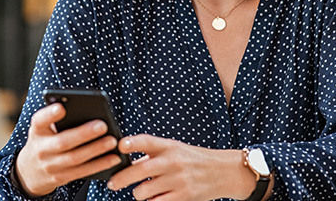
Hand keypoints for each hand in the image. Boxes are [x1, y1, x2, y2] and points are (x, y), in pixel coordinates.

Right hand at [14, 103, 122, 196]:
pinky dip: (99, 165)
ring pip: (75, 158)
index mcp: (37, 130)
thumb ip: (59, 120)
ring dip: (96, 150)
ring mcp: (50, 166)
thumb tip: (87, 110)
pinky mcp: (61, 178)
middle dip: (83, 134)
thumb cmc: (45, 140)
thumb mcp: (44, 129)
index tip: (61, 107)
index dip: (50, 114)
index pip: (39, 120)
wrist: (30, 171)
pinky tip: (114, 158)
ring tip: (112, 141)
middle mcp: (41, 148)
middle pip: (63, 142)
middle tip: (103, 125)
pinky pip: (82, 172)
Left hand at [107, 135, 256, 200]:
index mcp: (169, 146)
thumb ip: (152, 153)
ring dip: (137, 193)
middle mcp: (172, 161)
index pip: (147, 141)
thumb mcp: (175, 148)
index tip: (119, 145)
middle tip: (112, 183)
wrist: (223, 172)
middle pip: (140, 170)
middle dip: (121, 179)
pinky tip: (153, 197)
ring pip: (143, 191)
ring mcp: (178, 180)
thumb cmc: (192, 159)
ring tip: (140, 191)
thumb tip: (125, 162)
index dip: (132, 143)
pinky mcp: (183, 196)